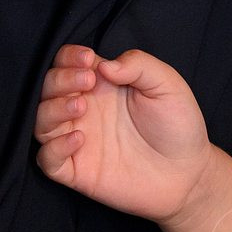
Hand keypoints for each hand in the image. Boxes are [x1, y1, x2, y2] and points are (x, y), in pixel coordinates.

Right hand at [33, 44, 213, 222]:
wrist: (189, 173)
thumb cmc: (178, 125)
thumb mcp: (167, 84)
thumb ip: (138, 65)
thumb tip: (104, 65)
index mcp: (102, 85)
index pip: (67, 63)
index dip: (69, 58)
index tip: (87, 59)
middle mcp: (86, 110)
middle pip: (49, 88)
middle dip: (60, 80)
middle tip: (87, 81)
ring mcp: (80, 140)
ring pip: (42, 122)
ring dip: (53, 110)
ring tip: (80, 107)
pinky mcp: (78, 171)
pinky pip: (47, 160)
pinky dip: (54, 148)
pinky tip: (78, 139)